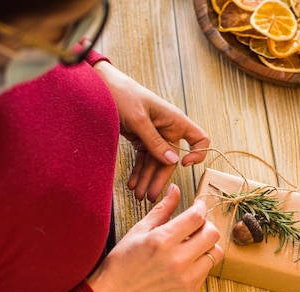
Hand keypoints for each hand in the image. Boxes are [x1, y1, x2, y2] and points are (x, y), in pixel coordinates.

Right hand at [87, 184, 222, 291]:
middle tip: (195, 226)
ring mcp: (185, 278)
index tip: (197, 207)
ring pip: (215, 253)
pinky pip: (207, 270)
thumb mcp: (140, 230)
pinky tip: (185, 261)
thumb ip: (163, 209)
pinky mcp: (189, 291)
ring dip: (207, 245)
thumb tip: (175, 189)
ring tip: (191, 244)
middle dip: (206, 225)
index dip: (201, 207)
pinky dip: (200, 262)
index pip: (197, 217)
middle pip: (212, 234)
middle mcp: (177, 260)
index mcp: (162, 240)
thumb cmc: (124, 260)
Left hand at [93, 61, 210, 200]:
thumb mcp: (138, 119)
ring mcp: (154, 135)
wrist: (100, 86)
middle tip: (151, 196)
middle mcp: (168, 129)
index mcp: (175, 121)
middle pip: (170, 159)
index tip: (184, 164)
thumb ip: (155, 142)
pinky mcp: (141, 139)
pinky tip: (133, 184)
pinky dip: (139, 172)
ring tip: (139, 196)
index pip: (199, 139)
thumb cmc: (123, 94)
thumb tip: (174, 161)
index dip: (197, 153)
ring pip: (155, 162)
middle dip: (160, 178)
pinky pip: (143, 159)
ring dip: (147, 179)